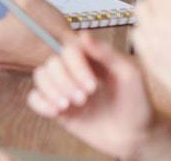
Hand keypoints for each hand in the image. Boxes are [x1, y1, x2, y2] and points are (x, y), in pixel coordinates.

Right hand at [27, 35, 154, 159]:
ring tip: (69, 105)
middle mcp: (74, 71)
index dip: (75, 65)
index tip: (93, 85)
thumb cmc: (137, 103)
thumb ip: (107, 53)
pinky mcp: (58, 109)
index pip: (69, 50)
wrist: (136, 136)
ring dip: (51, 90)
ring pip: (40, 77)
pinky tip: (56, 111)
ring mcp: (65, 89)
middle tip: (84, 98)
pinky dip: (40, 103)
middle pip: (51, 63)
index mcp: (90, 59)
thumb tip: (83, 34)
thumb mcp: (129, 74)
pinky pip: (34, 98)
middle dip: (64, 81)